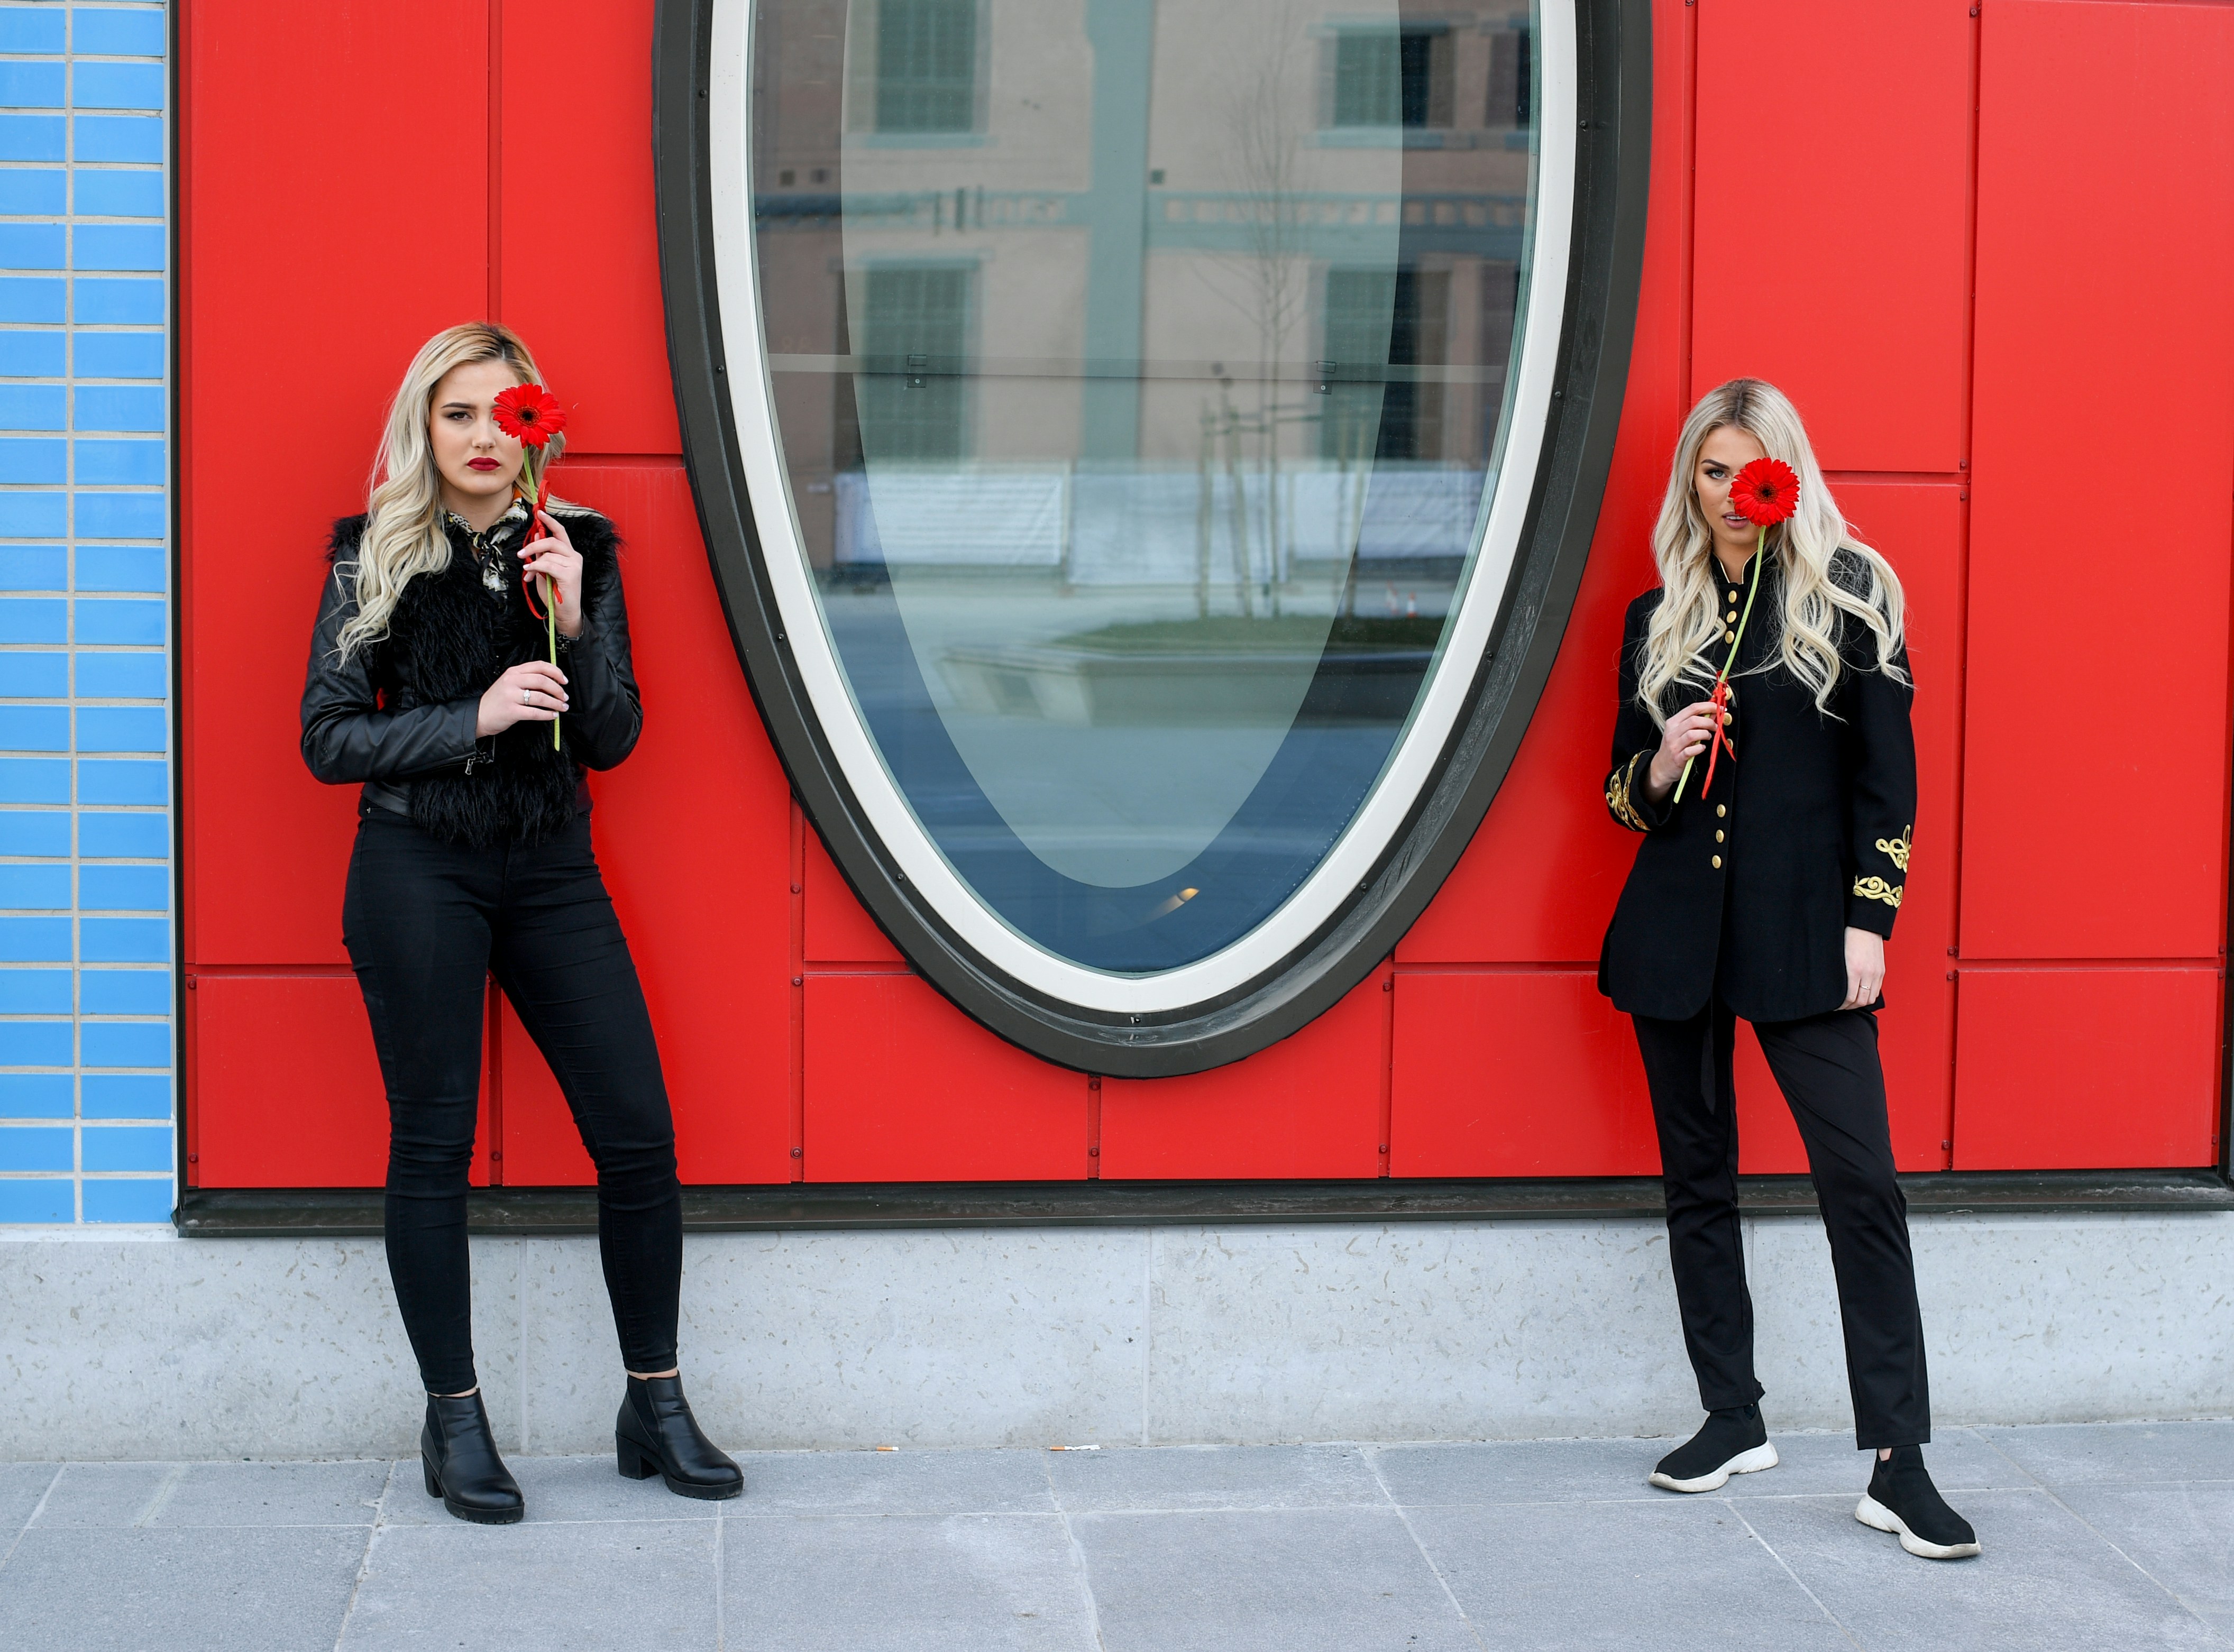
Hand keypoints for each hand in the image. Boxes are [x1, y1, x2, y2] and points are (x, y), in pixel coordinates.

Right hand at [476, 660, 570, 736]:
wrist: (479, 714)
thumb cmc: (498, 700)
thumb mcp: (509, 683)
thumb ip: (527, 680)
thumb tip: (553, 683)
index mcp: (513, 672)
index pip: (539, 666)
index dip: (555, 672)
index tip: (564, 680)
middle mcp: (512, 681)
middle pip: (542, 680)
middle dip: (558, 689)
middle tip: (564, 697)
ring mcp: (511, 696)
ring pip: (541, 697)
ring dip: (556, 703)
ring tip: (562, 707)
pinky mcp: (511, 711)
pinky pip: (535, 712)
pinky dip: (548, 714)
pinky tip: (553, 715)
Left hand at [519, 509, 583, 637]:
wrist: (564, 612)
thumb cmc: (554, 592)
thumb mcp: (545, 570)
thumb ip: (542, 554)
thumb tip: (535, 537)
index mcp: (570, 554)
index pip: (560, 532)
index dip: (550, 521)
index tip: (539, 513)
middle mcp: (574, 557)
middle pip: (552, 540)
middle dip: (534, 546)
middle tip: (521, 553)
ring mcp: (574, 565)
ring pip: (548, 553)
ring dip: (533, 562)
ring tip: (527, 571)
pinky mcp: (571, 574)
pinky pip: (548, 564)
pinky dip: (536, 567)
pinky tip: (530, 573)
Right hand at [1644, 697, 1727, 799]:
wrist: (1661, 766)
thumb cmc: (1674, 747)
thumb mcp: (1681, 731)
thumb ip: (1696, 721)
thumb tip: (1713, 713)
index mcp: (1673, 722)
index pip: (1692, 708)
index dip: (1708, 706)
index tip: (1719, 709)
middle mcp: (1672, 732)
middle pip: (1694, 720)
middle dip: (1709, 722)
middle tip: (1715, 727)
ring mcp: (1674, 745)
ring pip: (1693, 734)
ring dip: (1705, 734)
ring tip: (1708, 737)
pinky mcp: (1678, 757)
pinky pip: (1692, 750)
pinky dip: (1700, 748)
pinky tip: (1702, 747)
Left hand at [1841, 926, 1884, 1009]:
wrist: (1865, 927)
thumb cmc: (1849, 938)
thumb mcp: (1840, 956)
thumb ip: (1840, 973)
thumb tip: (1835, 987)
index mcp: (1854, 970)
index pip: (1850, 997)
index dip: (1841, 1005)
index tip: (1834, 1006)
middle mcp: (1868, 973)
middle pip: (1861, 1001)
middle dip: (1850, 1007)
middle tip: (1841, 1006)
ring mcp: (1877, 973)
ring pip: (1871, 998)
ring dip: (1860, 1003)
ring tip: (1851, 1003)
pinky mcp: (1882, 971)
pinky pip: (1877, 990)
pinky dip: (1869, 996)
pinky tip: (1861, 994)